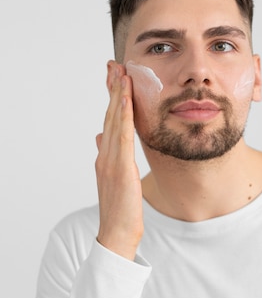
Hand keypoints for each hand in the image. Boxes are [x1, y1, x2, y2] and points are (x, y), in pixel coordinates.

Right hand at [95, 61, 143, 259]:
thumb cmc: (120, 210)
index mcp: (106, 157)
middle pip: (109, 115)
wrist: (116, 233)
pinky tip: (125, 100)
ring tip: (120, 73)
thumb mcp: (115, 179)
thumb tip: (101, 136)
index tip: (115, 77)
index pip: (109, 121)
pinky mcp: (120, 168)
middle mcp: (106, 155)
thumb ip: (110, 156)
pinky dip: (122, 116)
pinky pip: (122, 137)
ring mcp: (110, 161)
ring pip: (114, 121)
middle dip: (112, 89)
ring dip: (117, 96)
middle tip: (114, 64)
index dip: (111, 98)